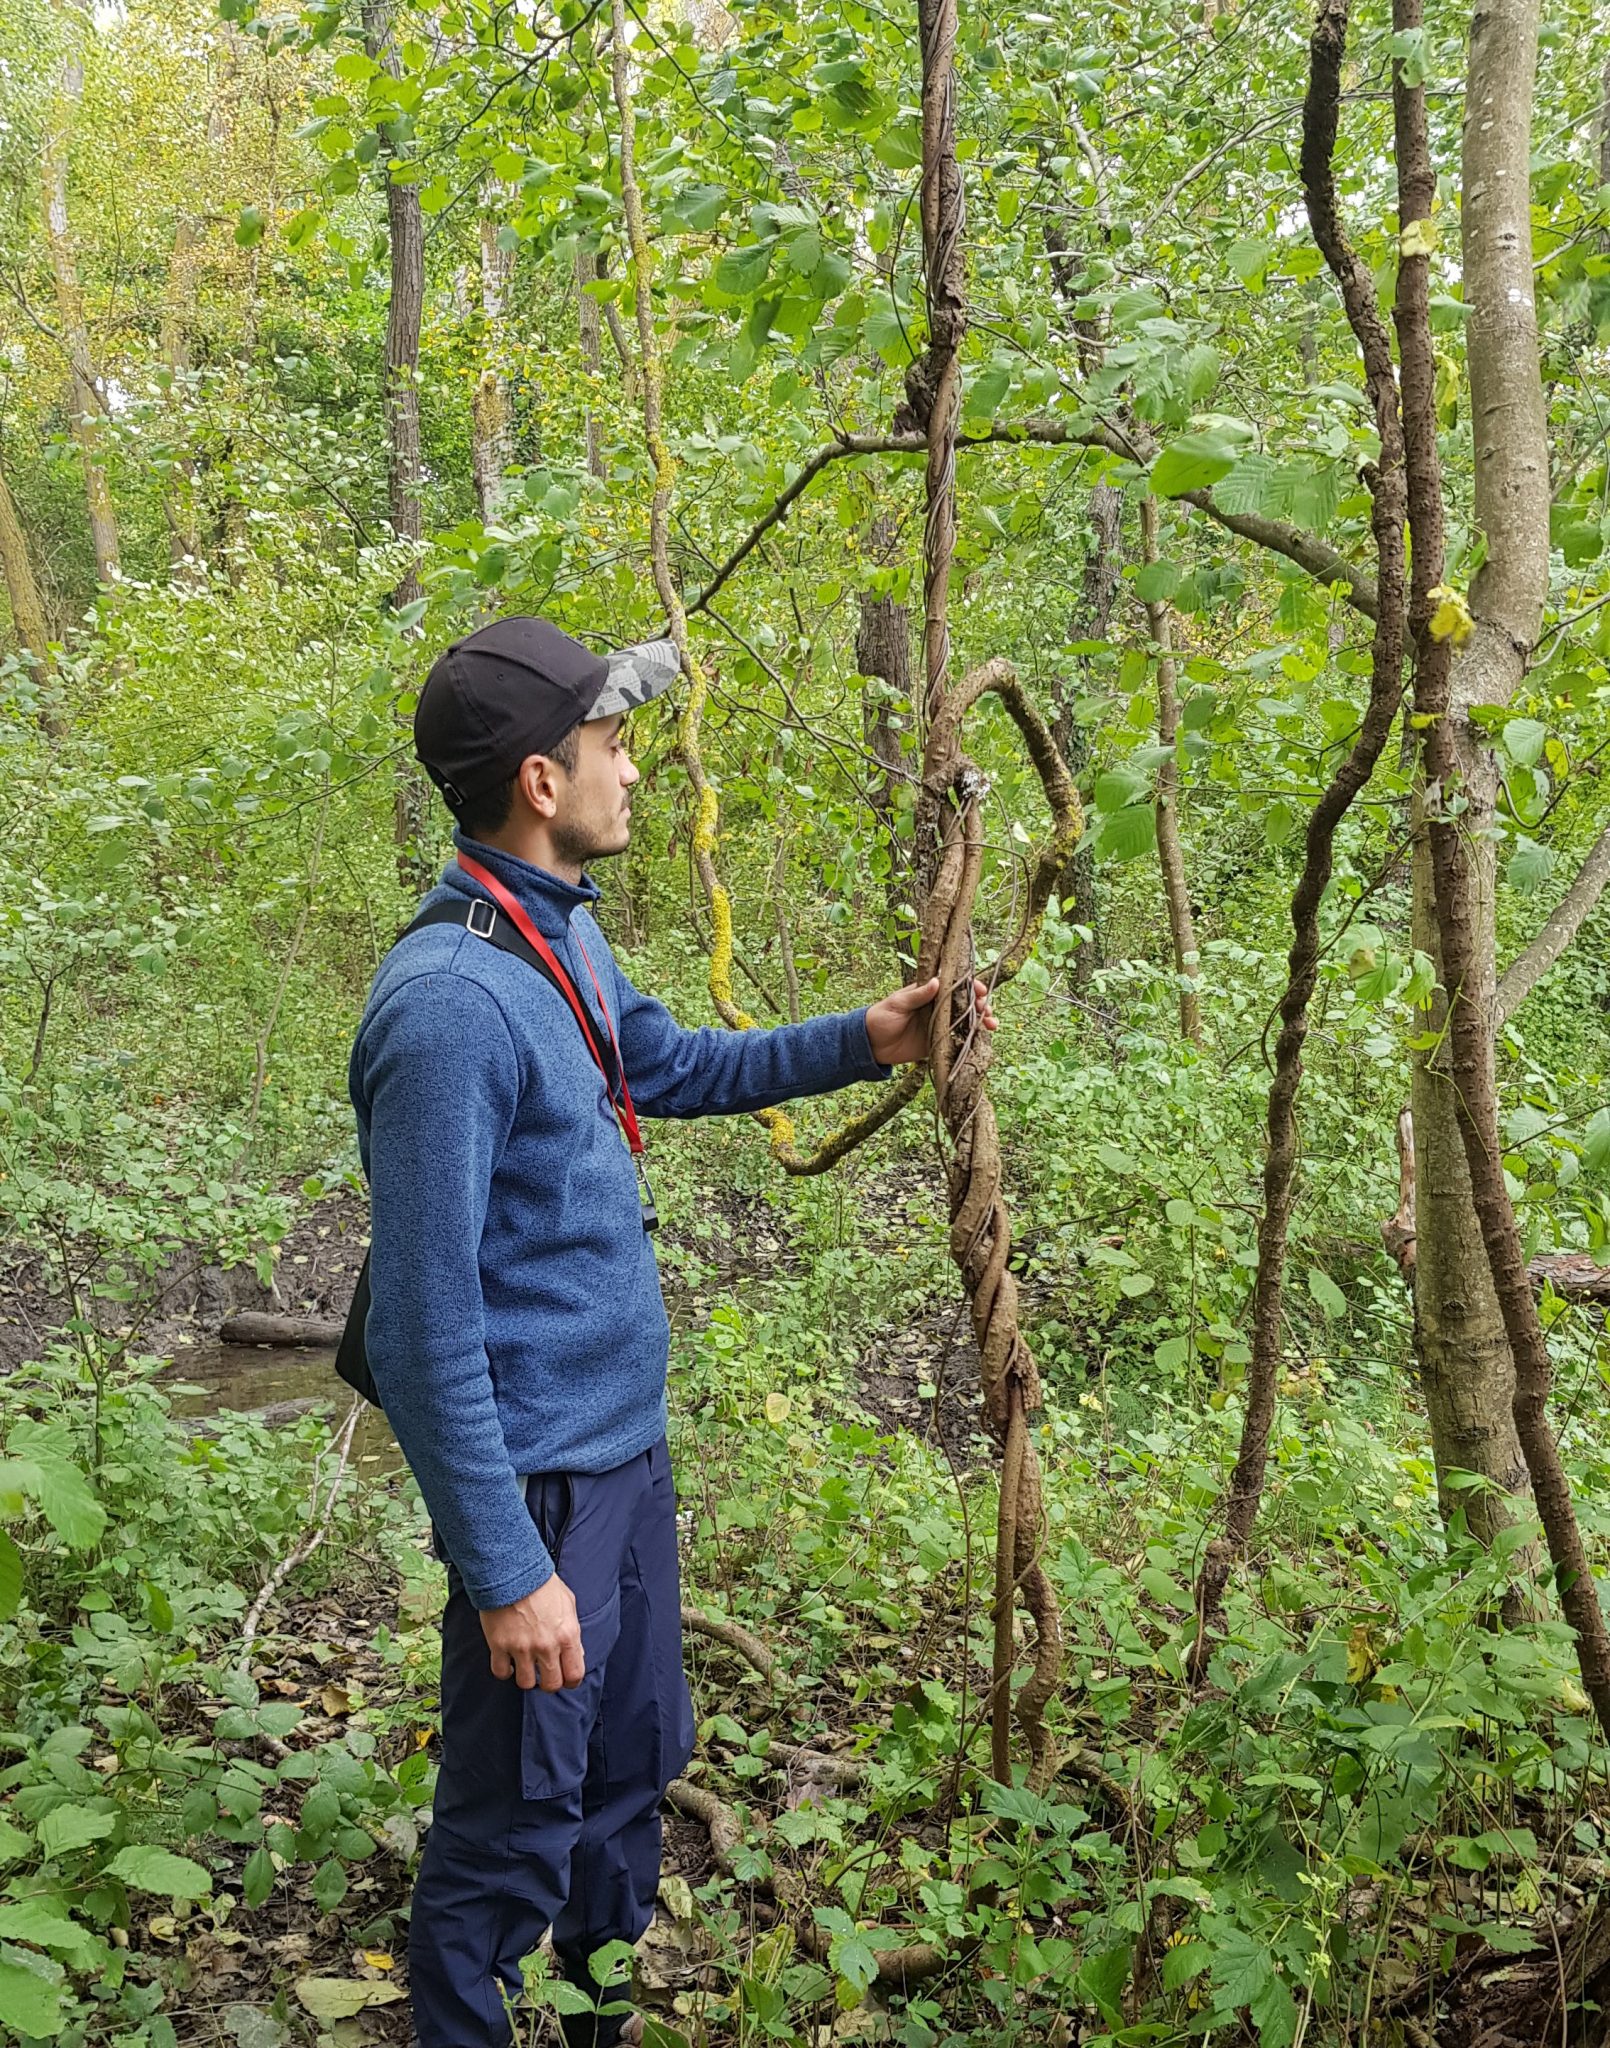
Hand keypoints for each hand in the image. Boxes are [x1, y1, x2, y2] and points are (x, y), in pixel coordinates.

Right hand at [480, 1573, 583, 1690]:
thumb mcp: (568, 1603)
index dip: (570, 1681)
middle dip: (548, 1683)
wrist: (512, 1569)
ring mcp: (522, 1647)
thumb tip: (577, 1653)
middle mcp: (546, 1645)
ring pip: (526, 1683)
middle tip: (543, 1674)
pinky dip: (504, 1670)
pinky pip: (501, 1673)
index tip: (565, 1678)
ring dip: (526, 1676)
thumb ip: (572, 1631)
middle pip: (551, 1685)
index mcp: (567, 1635)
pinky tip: (507, 1661)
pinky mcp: (499, 1645)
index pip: (575, 1675)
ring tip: (524, 1665)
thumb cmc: (541, 1583)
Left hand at [865, 974, 997, 1066]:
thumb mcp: (897, 1003)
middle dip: (981, 1004)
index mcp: (928, 992)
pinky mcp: (937, 1041)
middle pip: (965, 1002)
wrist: (870, 1044)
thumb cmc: (880, 1017)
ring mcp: (939, 1024)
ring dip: (981, 1021)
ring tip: (992, 1024)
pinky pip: (958, 1039)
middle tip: (988, 1009)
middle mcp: (937, 1006)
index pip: (954, 985)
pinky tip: (983, 1038)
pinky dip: (971, 1039)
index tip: (980, 990)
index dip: (970, 986)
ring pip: (966, 1020)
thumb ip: (917, 995)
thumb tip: (937, 982)